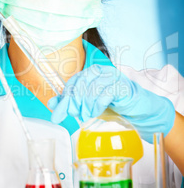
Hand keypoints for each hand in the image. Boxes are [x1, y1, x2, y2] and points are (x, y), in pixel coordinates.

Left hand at [47, 64, 174, 143]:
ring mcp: (113, 77)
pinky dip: (97, 105)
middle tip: (74, 115)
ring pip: (93, 87)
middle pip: (81, 82)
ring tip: (85, 116)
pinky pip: (106, 93)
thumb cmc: (110, 103)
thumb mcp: (87, 104)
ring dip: (86, 105)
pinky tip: (95, 113)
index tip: (56, 116)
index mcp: (91, 72)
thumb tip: (51, 103)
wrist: (136, 109)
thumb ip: (69, 102)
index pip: (73, 82)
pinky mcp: (123, 86)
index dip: (63, 99)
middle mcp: (101, 71)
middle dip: (74, 102)